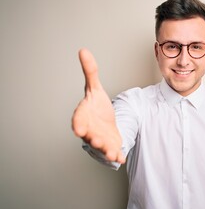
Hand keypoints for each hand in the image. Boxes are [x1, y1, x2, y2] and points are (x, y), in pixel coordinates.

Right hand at [72, 48, 124, 163]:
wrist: (105, 121)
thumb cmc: (96, 106)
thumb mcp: (95, 88)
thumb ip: (90, 72)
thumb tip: (83, 50)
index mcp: (84, 115)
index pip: (78, 119)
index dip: (78, 123)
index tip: (78, 128)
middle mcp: (89, 129)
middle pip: (89, 135)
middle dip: (92, 138)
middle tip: (95, 140)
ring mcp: (99, 139)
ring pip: (101, 146)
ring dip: (105, 149)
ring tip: (112, 152)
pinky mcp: (110, 146)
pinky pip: (112, 152)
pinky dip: (116, 155)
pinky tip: (122, 158)